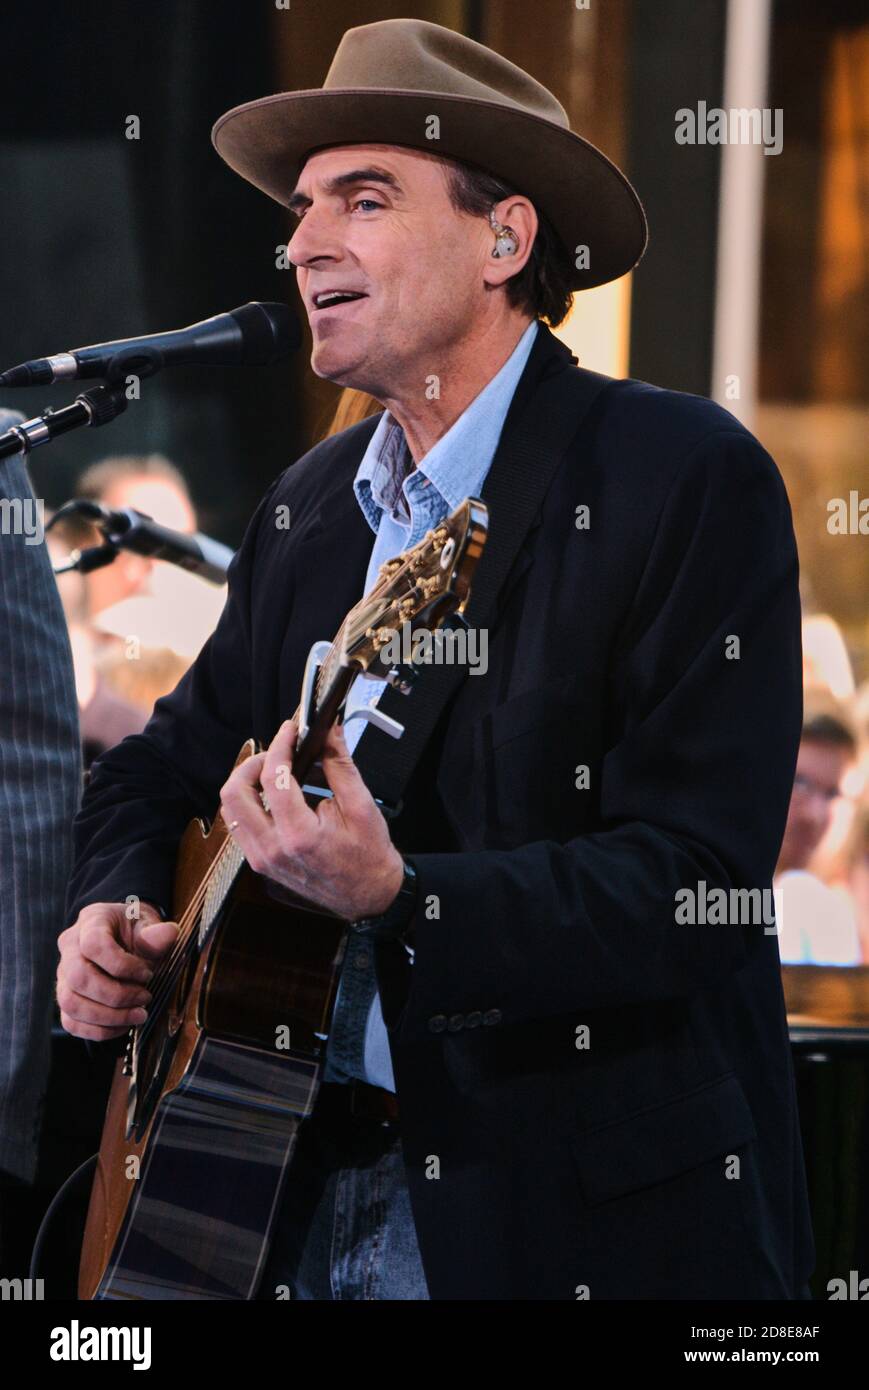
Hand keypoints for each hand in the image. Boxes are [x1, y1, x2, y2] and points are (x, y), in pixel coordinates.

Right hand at [56, 901, 177, 1040]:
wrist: (124, 937)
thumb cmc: (136, 931)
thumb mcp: (149, 923)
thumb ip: (157, 933)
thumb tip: (169, 933)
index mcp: (91, 921)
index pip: (93, 945)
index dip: (122, 965)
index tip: (147, 974)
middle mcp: (70, 947)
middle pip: (78, 978)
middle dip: (116, 995)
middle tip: (145, 998)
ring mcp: (63, 974)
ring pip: (71, 1003)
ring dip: (108, 1017)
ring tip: (138, 1015)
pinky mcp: (66, 997)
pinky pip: (71, 1022)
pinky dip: (99, 1030)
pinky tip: (124, 1025)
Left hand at [219, 718, 403, 920]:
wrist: (369, 895)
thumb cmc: (369, 855)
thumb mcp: (361, 804)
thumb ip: (340, 763)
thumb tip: (330, 732)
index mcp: (300, 835)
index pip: (273, 778)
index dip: (280, 746)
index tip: (290, 732)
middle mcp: (273, 849)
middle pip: (234, 794)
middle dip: (251, 764)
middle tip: (276, 753)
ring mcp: (263, 859)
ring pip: (230, 810)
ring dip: (247, 783)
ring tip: (273, 772)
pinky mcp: (261, 863)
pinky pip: (240, 826)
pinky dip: (250, 804)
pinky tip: (272, 796)